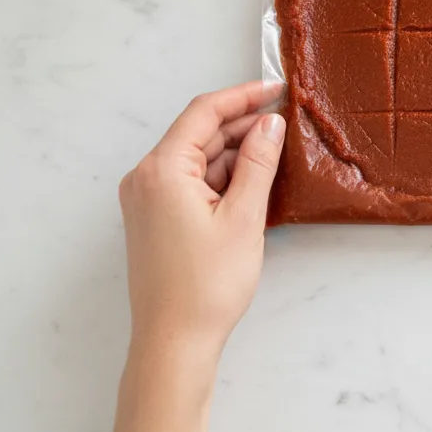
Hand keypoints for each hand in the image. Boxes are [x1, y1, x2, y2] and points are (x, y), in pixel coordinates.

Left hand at [118, 81, 284, 360]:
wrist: (174, 344)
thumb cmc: (207, 285)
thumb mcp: (244, 216)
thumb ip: (258, 162)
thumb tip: (270, 122)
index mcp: (161, 170)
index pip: (204, 112)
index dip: (244, 95)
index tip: (278, 88)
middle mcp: (146, 177)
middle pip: (199, 132)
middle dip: (243, 123)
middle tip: (286, 119)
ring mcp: (148, 198)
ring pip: (199, 157)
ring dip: (236, 150)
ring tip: (277, 148)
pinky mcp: (156, 217)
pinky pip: (192, 180)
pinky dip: (223, 174)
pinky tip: (254, 178)